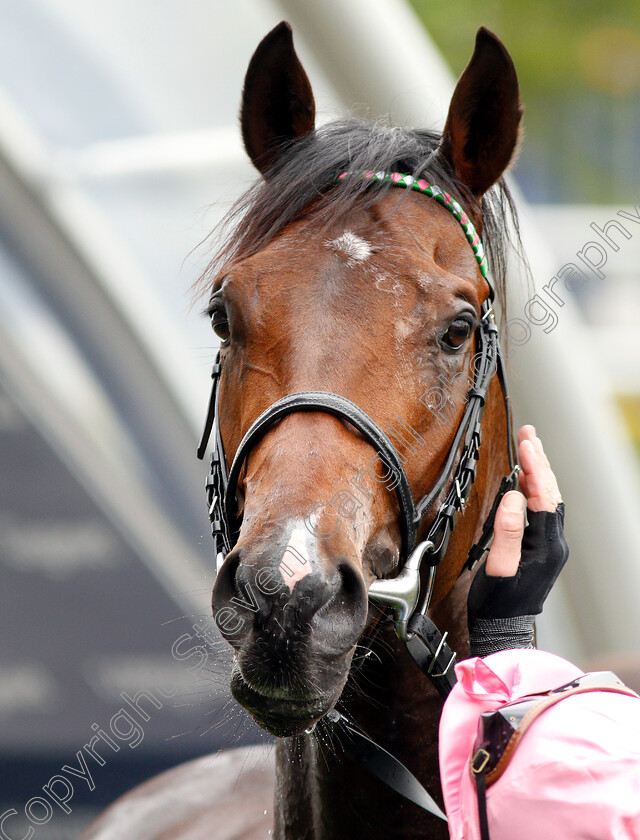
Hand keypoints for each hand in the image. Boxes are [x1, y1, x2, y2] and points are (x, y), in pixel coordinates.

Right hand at [467, 426, 568, 653]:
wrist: (502, 628)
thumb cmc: (497, 602)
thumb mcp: (497, 568)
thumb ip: (507, 533)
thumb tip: (513, 498)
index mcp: (547, 546)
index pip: (543, 497)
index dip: (535, 468)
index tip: (526, 443)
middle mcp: (554, 543)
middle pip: (550, 493)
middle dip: (539, 461)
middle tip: (529, 434)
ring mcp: (550, 545)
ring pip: (547, 499)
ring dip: (538, 471)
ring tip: (529, 447)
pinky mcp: (541, 547)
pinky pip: (541, 509)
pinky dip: (535, 488)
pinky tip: (525, 480)